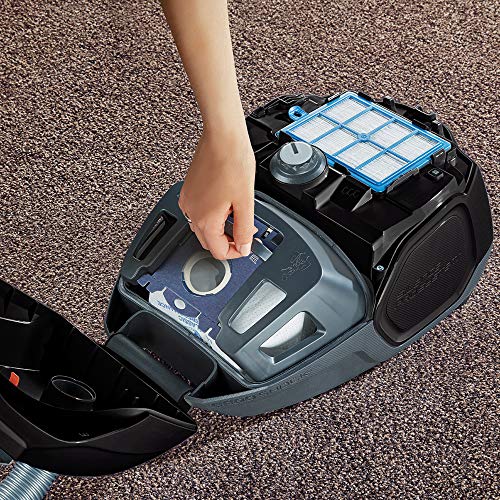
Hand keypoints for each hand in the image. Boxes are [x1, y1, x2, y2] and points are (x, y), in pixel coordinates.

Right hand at [179, 126, 256, 259]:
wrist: (222, 136)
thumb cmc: (233, 162)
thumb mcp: (246, 202)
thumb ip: (244, 229)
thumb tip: (244, 247)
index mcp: (205, 219)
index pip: (218, 252)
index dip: (236, 252)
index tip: (247, 245)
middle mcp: (192, 212)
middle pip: (209, 242)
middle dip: (228, 240)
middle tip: (246, 230)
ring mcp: (188, 200)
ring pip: (203, 228)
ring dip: (221, 228)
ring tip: (238, 213)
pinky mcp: (188, 190)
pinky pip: (199, 212)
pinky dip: (213, 215)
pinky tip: (226, 203)